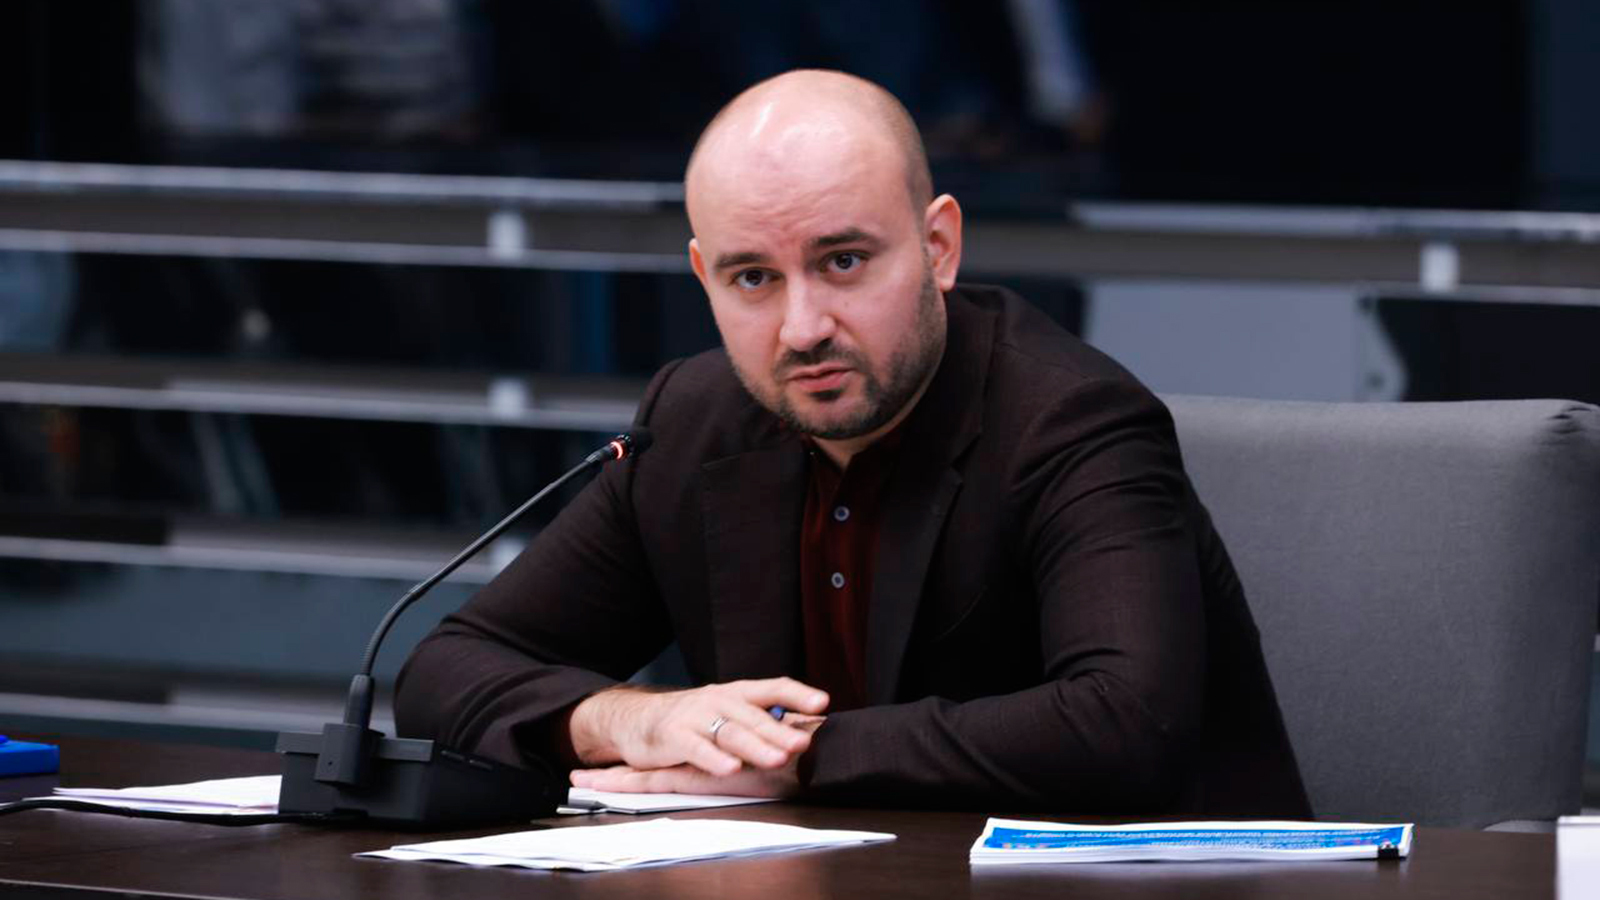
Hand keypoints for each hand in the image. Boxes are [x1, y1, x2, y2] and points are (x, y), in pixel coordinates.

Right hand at [571, 714, 824, 797]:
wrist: (637, 718)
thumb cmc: (692, 719)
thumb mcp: (727, 713)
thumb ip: (760, 722)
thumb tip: (804, 732)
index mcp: (737, 693)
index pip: (772, 687)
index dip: (797, 694)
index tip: (822, 703)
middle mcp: (718, 700)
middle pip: (755, 716)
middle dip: (780, 731)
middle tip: (803, 744)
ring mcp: (695, 717)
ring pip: (731, 732)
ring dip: (756, 747)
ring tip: (778, 759)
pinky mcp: (673, 736)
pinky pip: (697, 748)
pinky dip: (714, 759)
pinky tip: (731, 769)